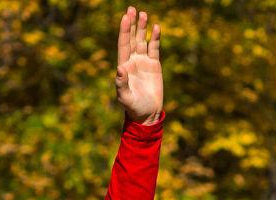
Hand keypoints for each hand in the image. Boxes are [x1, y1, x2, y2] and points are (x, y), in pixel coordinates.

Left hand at [115, 7, 163, 122]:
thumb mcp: (125, 98)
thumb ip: (121, 84)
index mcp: (124, 65)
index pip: (123, 44)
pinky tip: (156, 27)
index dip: (124, 31)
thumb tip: (120, 68)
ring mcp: (143, 62)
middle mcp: (133, 60)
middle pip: (132, 38)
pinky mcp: (154, 65)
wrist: (147, 114)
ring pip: (142, 40)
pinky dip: (155, 38)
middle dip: (132, 24)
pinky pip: (154, 48)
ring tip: (143, 14)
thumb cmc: (133, 107)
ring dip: (142, 28)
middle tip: (132, 9)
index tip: (125, 18)